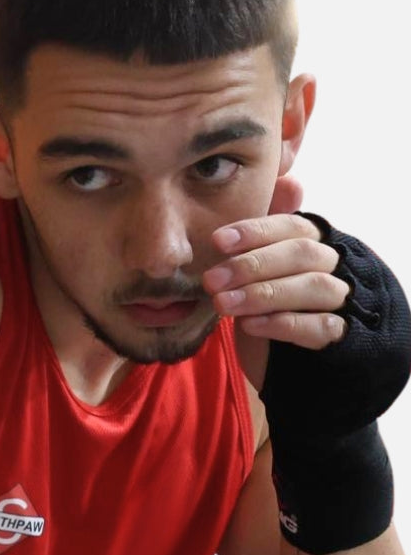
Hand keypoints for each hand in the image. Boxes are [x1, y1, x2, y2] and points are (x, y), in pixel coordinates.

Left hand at [201, 176, 349, 389]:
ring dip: (263, 294)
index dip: (256, 230)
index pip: (292, 226)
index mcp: (313, 245)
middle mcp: (334, 267)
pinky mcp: (342, 337)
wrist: (282, 366)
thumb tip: (280, 188)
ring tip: (223, 304)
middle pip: (303, 253)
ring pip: (315, 286)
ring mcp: (341, 302)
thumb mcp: (253, 278)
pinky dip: (284, 323)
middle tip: (211, 280)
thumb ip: (254, 244)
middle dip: (252, 265)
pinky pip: (322, 325)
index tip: (217, 241)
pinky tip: (249, 325)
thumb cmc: (264, 310)